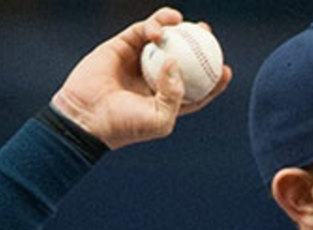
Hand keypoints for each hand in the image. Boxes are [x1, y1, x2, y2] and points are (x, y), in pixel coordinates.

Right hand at [50, 7, 232, 149]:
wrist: (87, 117)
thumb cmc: (126, 125)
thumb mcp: (161, 119)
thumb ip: (175, 94)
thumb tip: (176, 62)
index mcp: (167, 100)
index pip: (196, 87)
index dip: (213, 79)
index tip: (226, 69)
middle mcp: (154, 79)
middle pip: (182, 57)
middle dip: (197, 44)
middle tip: (208, 35)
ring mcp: (137, 62)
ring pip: (162, 40)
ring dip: (175, 27)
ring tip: (183, 21)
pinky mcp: (120, 47)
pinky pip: (140, 31)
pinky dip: (153, 25)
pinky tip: (162, 26)